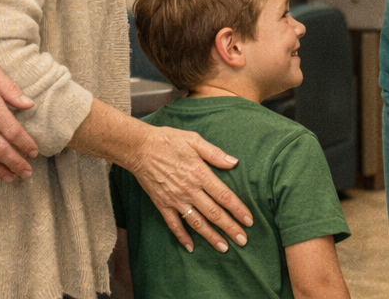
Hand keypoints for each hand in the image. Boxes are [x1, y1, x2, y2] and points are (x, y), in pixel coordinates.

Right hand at [131, 124, 252, 253]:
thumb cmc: (168, 140)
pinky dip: (182, 236)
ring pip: (197, 222)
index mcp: (199, 173)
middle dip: (230, 228)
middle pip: (214, 213)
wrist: (139, 148)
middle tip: (243, 240)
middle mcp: (189, 190)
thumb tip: (234, 162)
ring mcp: (175, 199)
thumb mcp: (194, 140)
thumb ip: (214, 153)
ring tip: (224, 248)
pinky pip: (173, 224)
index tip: (248, 220)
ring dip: (211, 236)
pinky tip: (191, 247)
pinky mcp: (162, 204)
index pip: (224, 196)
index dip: (238, 209)